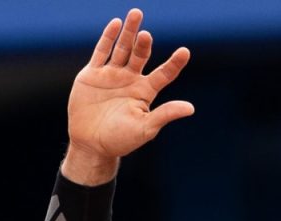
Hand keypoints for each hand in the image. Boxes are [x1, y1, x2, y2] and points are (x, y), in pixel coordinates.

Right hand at [64, 9, 193, 184]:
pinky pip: (101, 52)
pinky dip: (107, 38)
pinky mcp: (92, 74)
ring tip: (136, 14)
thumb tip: (190, 108)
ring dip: (129, 32)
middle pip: (141, 54)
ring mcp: (111, 74)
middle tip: (147, 35)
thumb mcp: (145, 129)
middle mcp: (130, 78)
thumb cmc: (120, 140)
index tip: (185, 52)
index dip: (175, 63)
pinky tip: (115, 24)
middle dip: (144, 43)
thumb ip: (165, 115)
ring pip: (122, 48)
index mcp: (145, 91)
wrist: (90, 145)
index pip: (164, 73)